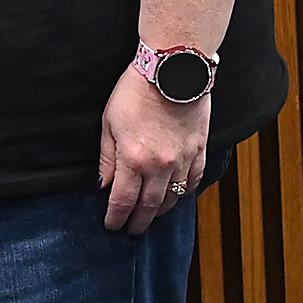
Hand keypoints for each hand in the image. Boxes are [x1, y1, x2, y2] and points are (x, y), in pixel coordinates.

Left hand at [99, 66, 209, 234]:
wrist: (172, 72)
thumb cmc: (134, 93)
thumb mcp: (109, 124)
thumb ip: (107, 158)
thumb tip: (102, 184)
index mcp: (134, 160)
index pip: (123, 200)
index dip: (116, 217)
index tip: (112, 226)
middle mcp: (161, 166)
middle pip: (149, 205)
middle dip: (139, 221)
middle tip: (132, 230)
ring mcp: (184, 160)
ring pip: (174, 198)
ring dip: (161, 212)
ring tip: (151, 218)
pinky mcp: (200, 151)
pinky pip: (194, 181)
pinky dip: (185, 194)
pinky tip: (177, 198)